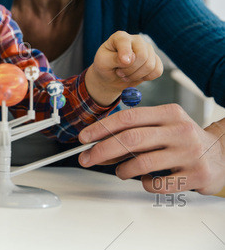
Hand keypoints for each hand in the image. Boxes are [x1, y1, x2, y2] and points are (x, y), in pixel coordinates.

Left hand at [78, 104, 224, 194]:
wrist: (221, 156)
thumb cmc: (182, 140)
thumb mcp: (162, 126)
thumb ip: (134, 131)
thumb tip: (96, 144)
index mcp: (169, 113)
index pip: (127, 118)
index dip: (101, 128)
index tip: (84, 138)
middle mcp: (180, 130)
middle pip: (130, 139)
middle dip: (102, 150)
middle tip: (87, 159)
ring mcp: (189, 153)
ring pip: (141, 163)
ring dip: (122, 170)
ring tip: (121, 171)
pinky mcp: (195, 175)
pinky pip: (157, 183)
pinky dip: (144, 183)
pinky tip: (146, 179)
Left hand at [86, 31, 162, 104]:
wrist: (111, 77)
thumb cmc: (105, 67)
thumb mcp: (102, 63)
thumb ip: (114, 59)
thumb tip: (130, 59)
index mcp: (120, 37)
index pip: (126, 42)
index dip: (125, 54)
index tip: (122, 63)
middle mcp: (136, 40)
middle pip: (142, 56)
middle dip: (130, 70)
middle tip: (120, 73)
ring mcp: (147, 49)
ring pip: (150, 65)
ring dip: (136, 75)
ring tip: (126, 74)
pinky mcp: (155, 60)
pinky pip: (157, 71)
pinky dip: (146, 77)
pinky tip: (137, 76)